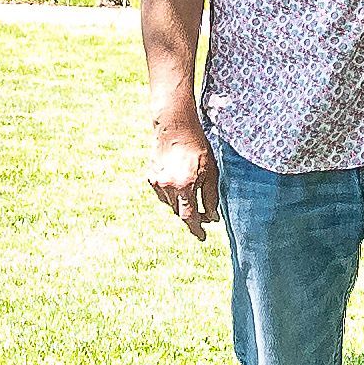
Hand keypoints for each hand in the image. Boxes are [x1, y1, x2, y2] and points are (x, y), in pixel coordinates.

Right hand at [151, 120, 220, 235]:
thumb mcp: (210, 172)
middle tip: (204, 215)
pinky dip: (172, 195)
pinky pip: (163, 195)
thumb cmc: (197, 147)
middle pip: (180, 212)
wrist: (175, 127)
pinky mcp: (151, 177)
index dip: (197, 229)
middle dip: (192, 216)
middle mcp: (167, 187)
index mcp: (184, 186)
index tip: (202, 237)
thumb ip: (210, 197)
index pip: (190, 217)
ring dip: (182, 205)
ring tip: (193, 194)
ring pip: (170, 204)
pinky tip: (180, 184)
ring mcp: (157, 182)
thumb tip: (212, 218)